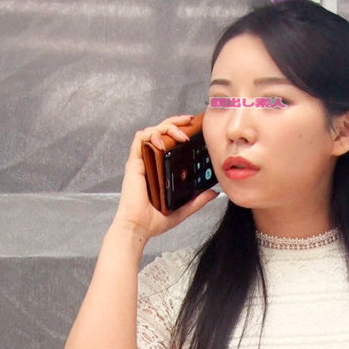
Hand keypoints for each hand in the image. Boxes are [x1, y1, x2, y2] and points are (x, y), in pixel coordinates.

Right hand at [112, 114, 218, 239]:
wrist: (139, 227)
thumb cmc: (155, 220)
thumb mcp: (183, 209)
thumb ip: (197, 200)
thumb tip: (214, 192)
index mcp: (159, 169)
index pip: (168, 143)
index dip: (179, 131)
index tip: (193, 128)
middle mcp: (150, 162)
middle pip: (160, 132)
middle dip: (175, 122)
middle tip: (190, 121)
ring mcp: (142, 162)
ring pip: (151, 131)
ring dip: (166, 127)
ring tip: (181, 135)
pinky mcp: (134, 163)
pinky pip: (139, 139)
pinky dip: (151, 133)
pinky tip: (162, 139)